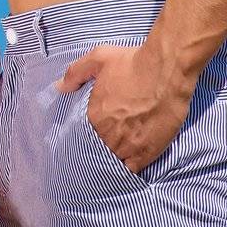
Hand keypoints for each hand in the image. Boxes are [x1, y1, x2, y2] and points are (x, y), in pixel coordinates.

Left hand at [55, 44, 193, 173]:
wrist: (167, 70)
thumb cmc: (132, 62)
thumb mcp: (97, 58)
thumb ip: (75, 73)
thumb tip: (59, 87)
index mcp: (93, 115)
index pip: (82, 134)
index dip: (87, 133)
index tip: (92, 131)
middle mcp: (108, 134)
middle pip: (98, 148)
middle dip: (100, 145)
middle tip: (106, 140)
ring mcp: (129, 144)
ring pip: (115, 159)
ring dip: (114, 156)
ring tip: (117, 151)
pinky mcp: (149, 150)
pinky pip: (134, 168)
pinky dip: (131, 166)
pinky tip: (131, 160)